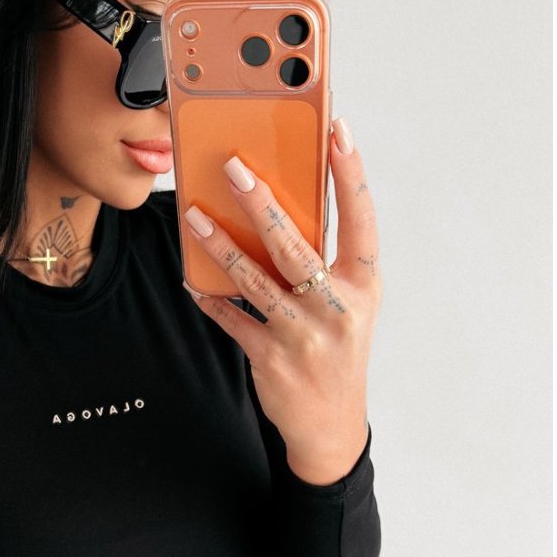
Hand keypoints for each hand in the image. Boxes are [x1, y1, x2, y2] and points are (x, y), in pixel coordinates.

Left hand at [182, 118, 381, 484]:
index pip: (361, 219)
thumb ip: (325, 263)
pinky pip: (233, 318)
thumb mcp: (348, 306)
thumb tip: (280, 210)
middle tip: (234, 167)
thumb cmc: (337, 351)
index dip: (351, 174)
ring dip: (220, 244)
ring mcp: (302, 335)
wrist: (330, 425)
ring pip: (255, 278)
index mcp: (363, 286)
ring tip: (194, 216)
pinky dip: (210, 298)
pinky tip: (192, 280)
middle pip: (295, 245)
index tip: (338, 132)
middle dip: (261, 203)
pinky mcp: (271, 358)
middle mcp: (337, 308)